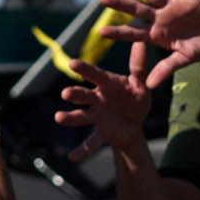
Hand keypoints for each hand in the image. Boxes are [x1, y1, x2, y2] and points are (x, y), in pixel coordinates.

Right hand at [53, 38, 153, 160]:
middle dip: (74, 94)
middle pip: (83, 95)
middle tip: (66, 94)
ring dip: (70, 118)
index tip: (73, 63)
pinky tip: (72, 158)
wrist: (135, 122)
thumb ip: (139, 66)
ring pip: (80, 117)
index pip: (94, 74)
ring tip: (58, 118)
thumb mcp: (140, 83)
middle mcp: (96, 99)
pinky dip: (82, 150)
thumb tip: (141, 41)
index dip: (84, 69)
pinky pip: (90, 142)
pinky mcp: (101, 132)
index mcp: (106, 84)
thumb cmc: (135, 97)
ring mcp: (96, 116)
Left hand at [95, 0, 199, 89]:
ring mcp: (173, 5)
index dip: (119, 32)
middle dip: (120, 4)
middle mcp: (162, 17)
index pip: (134, 33)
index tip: (101, 31)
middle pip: (137, 9)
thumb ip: (167, 68)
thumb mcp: (185, 58)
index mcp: (159, 34)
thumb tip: (149, 86)